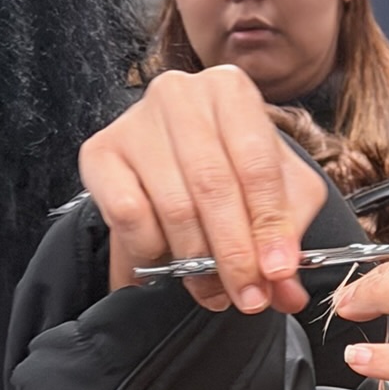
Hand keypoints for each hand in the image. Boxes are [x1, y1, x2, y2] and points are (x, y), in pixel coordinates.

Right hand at [80, 66, 327, 312]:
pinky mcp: (99, 152)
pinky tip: (168, 261)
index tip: (278, 273)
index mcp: (231, 91)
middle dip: (235, 254)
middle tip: (248, 298)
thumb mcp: (279, 196)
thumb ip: (289, 238)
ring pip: (173, 206)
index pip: (257, 165)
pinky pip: (129, 214)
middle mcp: (180, 93)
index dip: (270, 226)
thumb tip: (288, 292)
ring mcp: (135, 120)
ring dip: (198, 262)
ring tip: (215, 291)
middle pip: (213, 186)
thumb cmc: (236, 171)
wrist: (178, 161)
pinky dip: (153, 249)